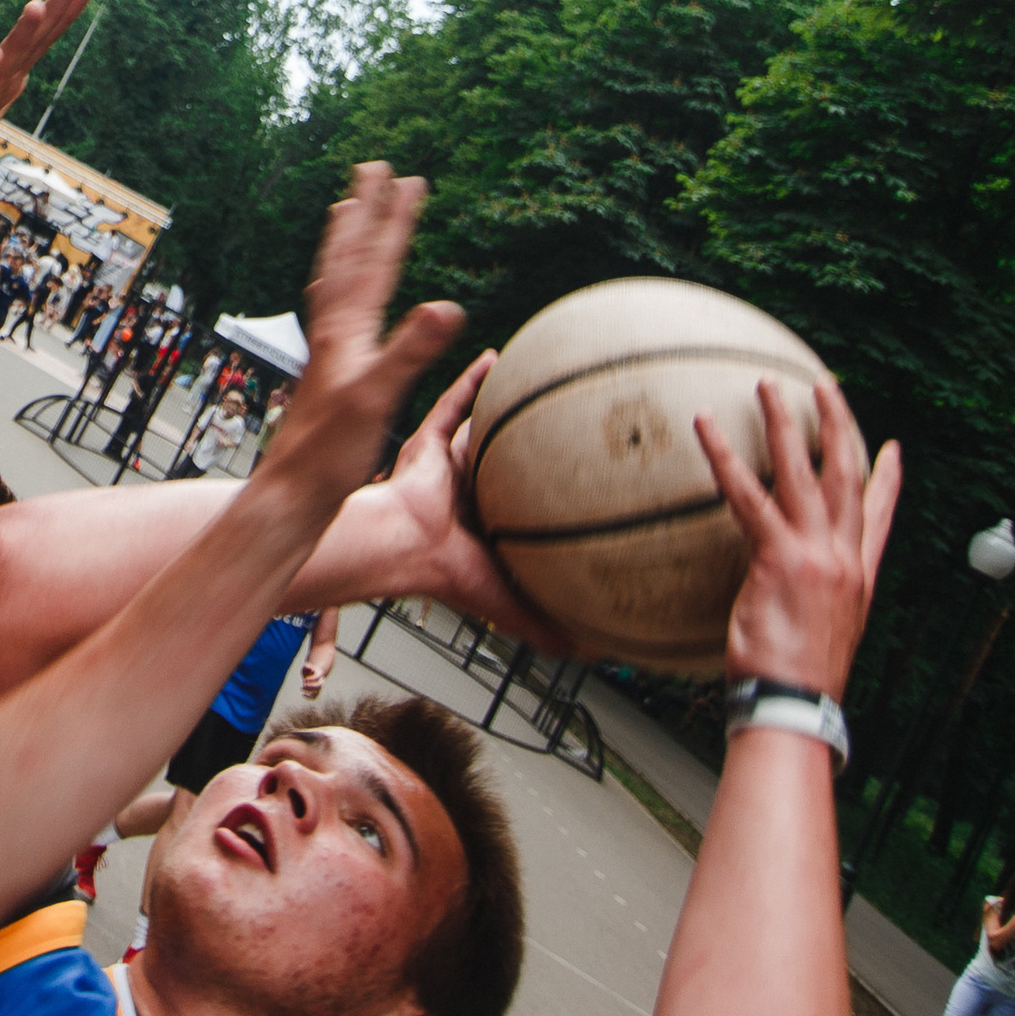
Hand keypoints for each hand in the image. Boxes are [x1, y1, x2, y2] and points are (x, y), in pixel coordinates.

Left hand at [256, 166, 465, 528]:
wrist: (292, 492)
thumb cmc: (330, 452)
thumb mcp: (378, 398)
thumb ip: (412, 351)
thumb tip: (448, 306)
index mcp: (345, 329)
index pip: (375, 261)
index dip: (394, 219)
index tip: (410, 178)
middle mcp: (331, 331)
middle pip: (349, 255)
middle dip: (365, 210)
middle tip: (372, 166)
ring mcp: (326, 349)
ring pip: (336, 276)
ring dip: (346, 238)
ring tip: (345, 207)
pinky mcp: (327, 370)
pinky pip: (332, 308)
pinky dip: (339, 283)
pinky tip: (338, 292)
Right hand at [292, 349, 569, 647]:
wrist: (408, 546)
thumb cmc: (453, 576)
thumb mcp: (516, 608)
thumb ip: (554, 630)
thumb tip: (606, 656)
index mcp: (489, 532)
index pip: (524, 514)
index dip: (549, 500)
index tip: (586, 484)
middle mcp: (469, 497)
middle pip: (505, 468)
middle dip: (530, 452)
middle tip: (570, 428)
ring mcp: (447, 467)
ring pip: (480, 433)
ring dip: (502, 410)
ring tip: (536, 382)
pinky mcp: (427, 442)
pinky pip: (453, 402)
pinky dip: (473, 380)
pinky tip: (497, 359)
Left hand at [701, 377, 900, 699]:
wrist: (796, 707)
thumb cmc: (796, 682)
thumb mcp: (821, 637)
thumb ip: (810, 604)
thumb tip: (784, 598)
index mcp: (858, 579)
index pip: (879, 520)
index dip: (889, 481)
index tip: (893, 449)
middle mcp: (844, 560)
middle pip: (847, 477)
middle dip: (839, 425)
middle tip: (826, 386)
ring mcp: (816, 556)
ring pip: (803, 472)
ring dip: (786, 422)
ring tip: (768, 385)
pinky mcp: (781, 559)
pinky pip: (747, 496)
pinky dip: (725, 457)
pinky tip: (705, 426)